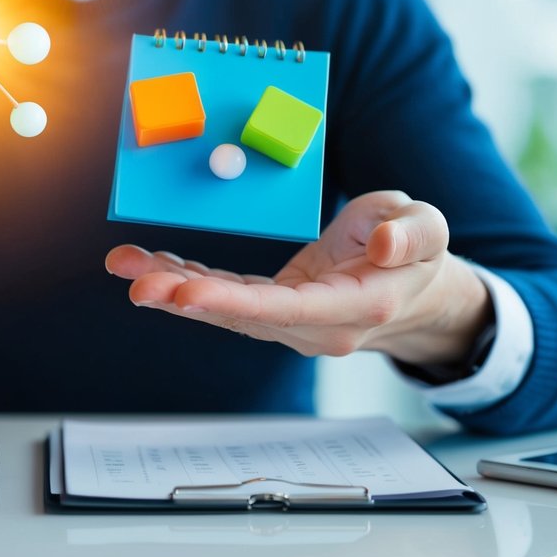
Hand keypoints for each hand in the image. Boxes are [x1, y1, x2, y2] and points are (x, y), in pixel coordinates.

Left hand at [105, 191, 491, 365]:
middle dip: (186, 299)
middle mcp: (316, 327)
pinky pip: (225, 296)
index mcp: (357, 306)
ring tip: (126, 265)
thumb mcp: (431, 229)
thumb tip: (382, 243)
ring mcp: (290, 322)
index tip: (188, 294)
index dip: (234, 304)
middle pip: (242, 317)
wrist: (414, 290)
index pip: (288, 310)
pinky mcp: (272, 308)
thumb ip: (412, 234)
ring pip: (225, 309)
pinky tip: (150, 263)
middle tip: (137, 284)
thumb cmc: (419, 254)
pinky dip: (186, 278)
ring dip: (173, 287)